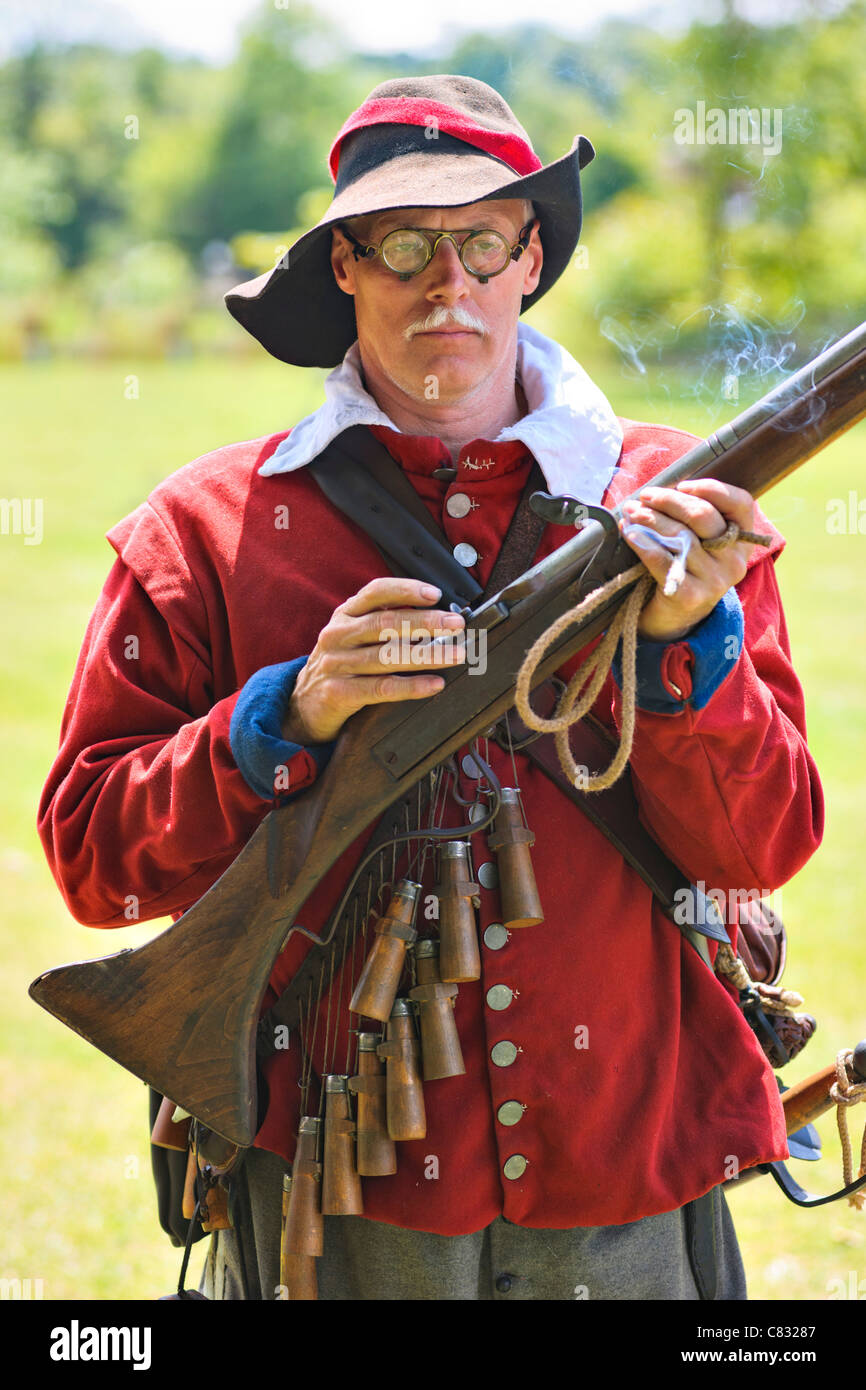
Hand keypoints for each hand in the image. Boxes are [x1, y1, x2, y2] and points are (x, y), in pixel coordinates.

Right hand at [282, 577, 465, 744]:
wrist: (302, 703)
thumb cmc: (340, 664)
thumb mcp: (353, 635)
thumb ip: (383, 622)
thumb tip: (435, 616)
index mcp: (345, 614)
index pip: (376, 592)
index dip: (406, 590)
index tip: (436, 594)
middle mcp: (338, 634)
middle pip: (386, 623)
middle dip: (426, 622)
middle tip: (456, 625)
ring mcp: (336, 663)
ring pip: (388, 656)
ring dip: (427, 655)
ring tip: (456, 655)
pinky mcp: (338, 692)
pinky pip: (381, 688)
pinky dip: (411, 687)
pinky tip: (434, 685)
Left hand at [620, 478, 757, 641]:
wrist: (674, 618)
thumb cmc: (685, 568)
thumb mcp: (701, 542)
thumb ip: (695, 516)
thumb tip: (663, 488)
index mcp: (742, 541)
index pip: (741, 504)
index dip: (712, 489)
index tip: (682, 485)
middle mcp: (733, 560)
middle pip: (703, 516)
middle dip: (670, 500)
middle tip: (645, 495)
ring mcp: (714, 580)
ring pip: (680, 536)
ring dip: (650, 519)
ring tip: (631, 511)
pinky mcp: (690, 596)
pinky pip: (663, 561)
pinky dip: (643, 544)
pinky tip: (630, 533)